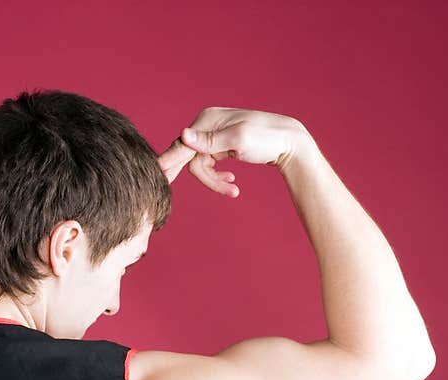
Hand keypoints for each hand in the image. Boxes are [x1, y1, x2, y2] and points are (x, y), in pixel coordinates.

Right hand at [156, 107, 308, 196]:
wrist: (289, 141)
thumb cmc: (267, 138)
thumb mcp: (239, 139)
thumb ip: (210, 140)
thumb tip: (183, 136)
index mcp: (207, 120)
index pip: (183, 145)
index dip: (171, 162)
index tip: (158, 174)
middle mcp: (207, 125)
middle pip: (191, 157)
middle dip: (205, 178)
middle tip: (213, 191)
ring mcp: (214, 136)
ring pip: (201, 165)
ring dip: (216, 181)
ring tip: (234, 190)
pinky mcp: (222, 146)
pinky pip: (210, 165)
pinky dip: (219, 176)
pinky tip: (232, 182)